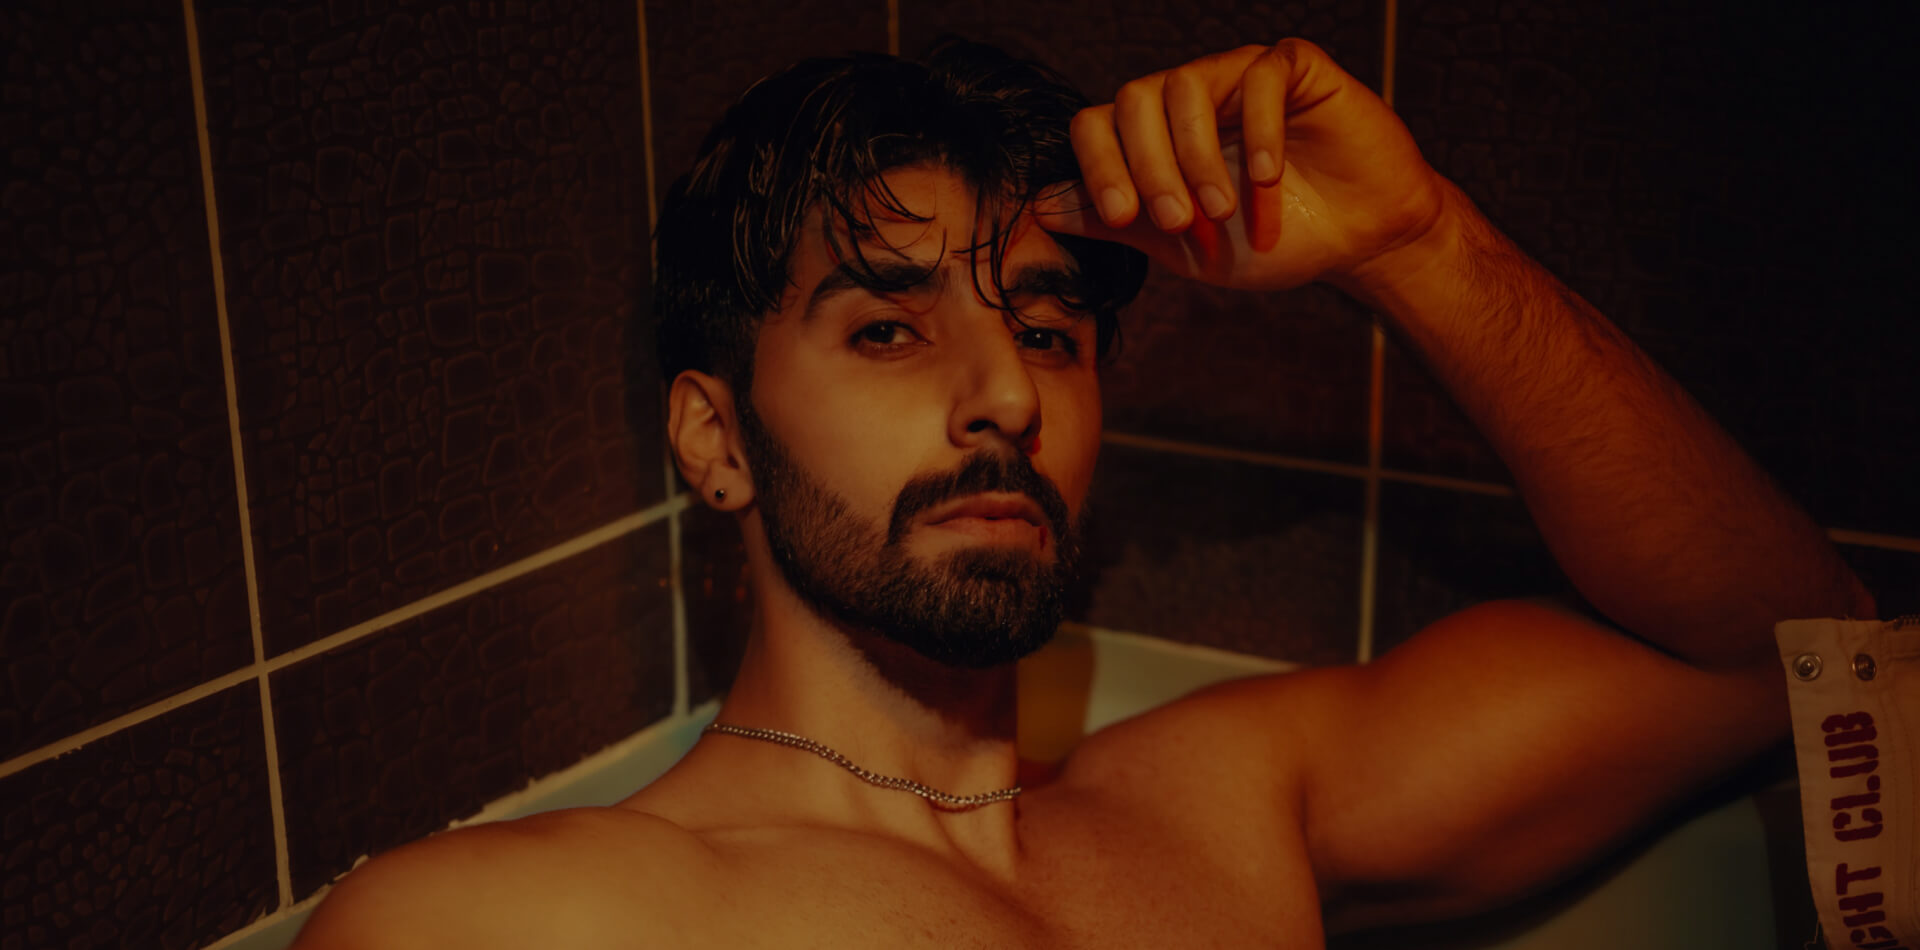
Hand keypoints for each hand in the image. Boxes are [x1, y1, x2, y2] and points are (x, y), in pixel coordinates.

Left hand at [1039, 40, 1447, 293]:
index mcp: (1153, 137)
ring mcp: (1238, 76)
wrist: (1358, 240)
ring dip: (1198, 156)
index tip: (1125, 218)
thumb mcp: (1181, 248)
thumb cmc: (1272, 242)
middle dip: (1147, 166)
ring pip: (1186, 83)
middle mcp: (1188, 98)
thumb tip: (1040, 206)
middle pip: (1132, 97)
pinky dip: (1259, 131)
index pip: (1096, 125)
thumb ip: (1115, 223)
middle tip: (1175, 220)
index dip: (1098, 167)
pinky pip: (1259, 75)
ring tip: (1224, 210)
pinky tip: (1268, 177)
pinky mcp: (1294, 67)